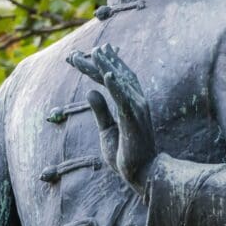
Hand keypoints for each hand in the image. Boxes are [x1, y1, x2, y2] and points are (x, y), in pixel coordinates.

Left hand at [67, 43, 155, 196]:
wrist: (144, 175)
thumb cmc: (127, 154)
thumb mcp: (107, 130)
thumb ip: (101, 111)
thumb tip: (90, 92)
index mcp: (130, 103)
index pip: (114, 78)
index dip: (100, 65)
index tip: (85, 53)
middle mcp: (136, 102)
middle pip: (116, 75)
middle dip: (99, 61)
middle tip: (81, 51)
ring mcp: (137, 110)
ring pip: (120, 83)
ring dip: (107, 66)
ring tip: (95, 52)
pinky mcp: (134, 121)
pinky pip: (124, 100)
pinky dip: (116, 86)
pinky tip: (107, 75)